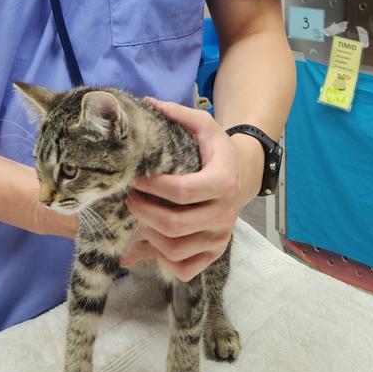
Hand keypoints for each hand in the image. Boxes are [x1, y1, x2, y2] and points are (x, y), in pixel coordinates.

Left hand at [121, 97, 263, 280]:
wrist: (243, 174)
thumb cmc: (217, 149)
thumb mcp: (204, 125)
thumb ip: (178, 113)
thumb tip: (147, 103)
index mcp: (223, 181)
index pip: (182, 191)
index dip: (153, 187)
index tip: (136, 177)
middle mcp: (225, 213)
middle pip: (175, 224)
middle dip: (144, 211)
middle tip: (129, 197)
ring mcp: (220, 237)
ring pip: (176, 249)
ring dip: (149, 234)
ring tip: (137, 215)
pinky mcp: (215, 253)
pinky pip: (185, 269)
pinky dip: (163, 259)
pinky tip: (151, 239)